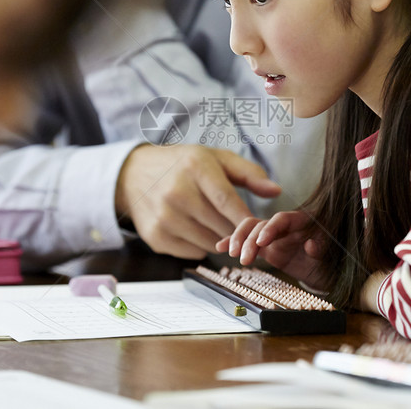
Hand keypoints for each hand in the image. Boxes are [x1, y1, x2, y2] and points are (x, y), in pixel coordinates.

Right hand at [115, 144, 280, 258]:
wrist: (133, 175)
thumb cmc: (183, 165)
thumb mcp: (215, 159)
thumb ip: (249, 174)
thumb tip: (276, 191)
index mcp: (195, 168)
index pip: (228, 201)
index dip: (247, 220)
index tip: (263, 230)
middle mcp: (177, 193)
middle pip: (222, 226)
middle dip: (238, 230)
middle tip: (244, 228)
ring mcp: (164, 217)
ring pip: (210, 242)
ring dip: (220, 238)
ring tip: (216, 223)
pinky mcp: (155, 237)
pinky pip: (194, 252)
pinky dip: (200, 244)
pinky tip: (194, 227)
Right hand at [215, 210, 325, 287]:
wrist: (327, 270)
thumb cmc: (332, 259)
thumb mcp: (330, 255)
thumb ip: (321, 248)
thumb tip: (311, 245)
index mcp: (301, 222)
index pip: (282, 219)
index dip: (270, 228)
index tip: (261, 242)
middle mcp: (284, 227)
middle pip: (260, 224)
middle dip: (249, 239)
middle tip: (244, 258)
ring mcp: (273, 237)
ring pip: (249, 230)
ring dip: (238, 240)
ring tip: (231, 254)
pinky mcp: (266, 248)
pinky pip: (247, 242)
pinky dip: (233, 243)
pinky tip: (219, 247)